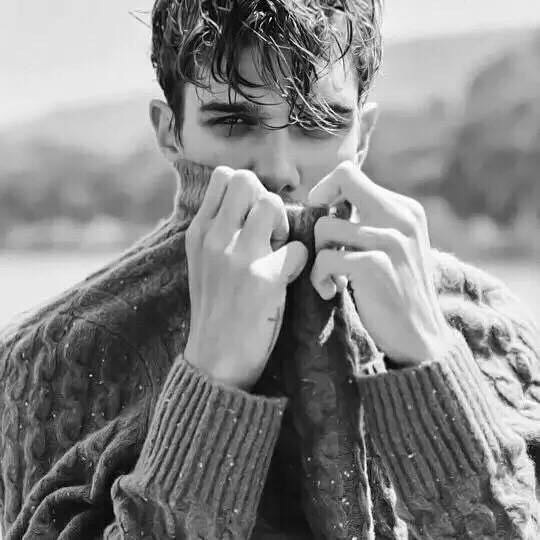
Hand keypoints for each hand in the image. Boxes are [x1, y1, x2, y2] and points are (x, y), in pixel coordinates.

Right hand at [184, 167, 307, 389]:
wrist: (214, 361)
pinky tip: (288, 279)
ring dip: (284, 226)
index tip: (251, 219)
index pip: (224, 176)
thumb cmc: (215, 310)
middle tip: (269, 232)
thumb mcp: (203, 265)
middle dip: (265, 199)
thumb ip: (219, 233)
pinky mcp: (263, 279)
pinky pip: (296, 248)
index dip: (247, 191)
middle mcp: (214, 237)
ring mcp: (237, 256)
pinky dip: (298, 262)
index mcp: (199, 232)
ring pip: (272, 203)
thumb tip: (250, 207)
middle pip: (247, 180)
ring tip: (278, 253)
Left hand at [308, 160, 454, 366]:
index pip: (350, 173)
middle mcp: (402, 216)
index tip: (326, 224)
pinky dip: (319, 278)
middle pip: (341, 179)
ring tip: (332, 279)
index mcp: (404, 208)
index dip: (327, 192)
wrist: (420, 337)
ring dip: (318, 257)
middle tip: (324, 246)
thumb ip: (368, 221)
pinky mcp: (376, 265)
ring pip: (325, 227)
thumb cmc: (395, 292)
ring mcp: (391, 239)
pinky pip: (325, 259)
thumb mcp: (392, 247)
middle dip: (320, 213)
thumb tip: (326, 200)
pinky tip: (332, 292)